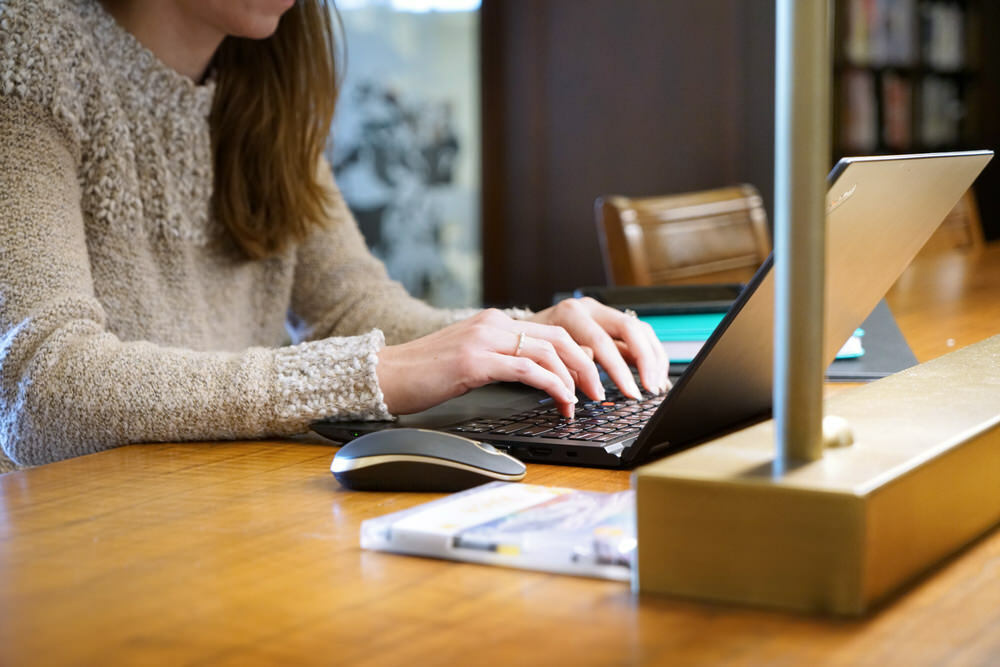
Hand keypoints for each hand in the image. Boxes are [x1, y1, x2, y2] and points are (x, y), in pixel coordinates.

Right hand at [377, 309, 601, 417]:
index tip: (592, 380)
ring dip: (573, 379)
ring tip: (582, 402)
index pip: (551, 332)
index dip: (579, 356)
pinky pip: (527, 369)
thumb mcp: (471, 361)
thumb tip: (539, 377)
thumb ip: (503, 360)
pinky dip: (552, 385)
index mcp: (495, 322)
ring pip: (548, 352)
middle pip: (559, 337)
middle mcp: (493, 324)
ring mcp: (484, 340)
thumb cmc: (424, 375)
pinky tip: (561, 402)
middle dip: (586, 366)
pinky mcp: (475, 361)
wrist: (385, 375)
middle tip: (600, 392)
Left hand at [526, 297, 669, 398]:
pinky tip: (655, 374)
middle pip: (629, 329)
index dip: (617, 371)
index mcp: (571, 314)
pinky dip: (651, 354)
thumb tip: (595, 385)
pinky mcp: (613, 321)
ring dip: (653, 358)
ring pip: (640, 329)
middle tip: (649, 388)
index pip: (601, 342)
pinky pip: (641, 334)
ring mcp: (604, 312)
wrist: (525, 330)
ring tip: (656, 384)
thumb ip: (570, 367)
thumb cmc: (533, 345)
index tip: (627, 394)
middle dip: (644, 362)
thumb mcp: (544, 356)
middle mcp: (590, 308)